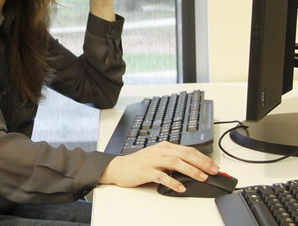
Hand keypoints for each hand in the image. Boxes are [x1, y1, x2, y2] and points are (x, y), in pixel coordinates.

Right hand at [99, 142, 219, 192]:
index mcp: (165, 146)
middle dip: (201, 162)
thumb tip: (194, 167)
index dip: (203, 157)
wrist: (120, 167)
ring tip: (202, 177)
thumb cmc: (141, 163)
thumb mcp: (158, 158)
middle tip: (213, 171)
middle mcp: (160, 151)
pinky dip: (172, 181)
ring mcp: (152, 160)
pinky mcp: (146, 171)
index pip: (188, 150)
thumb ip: (173, 160)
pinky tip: (180, 187)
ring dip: (190, 170)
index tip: (214, 166)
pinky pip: (161, 176)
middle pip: (184, 154)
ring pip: (175, 162)